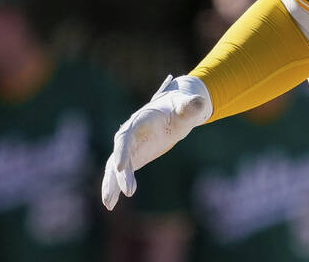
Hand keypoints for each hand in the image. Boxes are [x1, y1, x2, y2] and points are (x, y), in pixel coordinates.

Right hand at [101, 75, 211, 209]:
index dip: (122, 151)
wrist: (174, 113)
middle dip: (119, 173)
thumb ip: (190, 107)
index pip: (126, 136)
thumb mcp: (186, 108)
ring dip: (111, 184)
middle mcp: (129, 133)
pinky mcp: (132, 158)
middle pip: (119, 153)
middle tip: (127, 191)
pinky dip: (115, 187)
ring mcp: (129, 147)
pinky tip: (111, 204)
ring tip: (109, 204)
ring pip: (114, 166)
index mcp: (140, 120)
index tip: (121, 168)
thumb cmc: (180, 109)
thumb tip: (199, 103)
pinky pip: (120, 173)